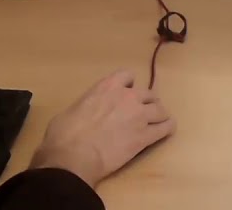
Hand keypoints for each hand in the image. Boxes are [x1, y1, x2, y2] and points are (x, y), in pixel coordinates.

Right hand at [28, 69, 174, 187]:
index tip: (125, 93)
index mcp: (107, 86)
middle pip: (148, 93)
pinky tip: (165, 131)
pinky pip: (165, 128)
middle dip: (145, 102)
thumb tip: (85, 113)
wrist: (74, 155)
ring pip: (160, 109)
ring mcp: (139, 116)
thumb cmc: (65, 132)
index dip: (128, 85)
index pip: (127, 75)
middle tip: (139, 113)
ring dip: (157, 115)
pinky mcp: (145, 137)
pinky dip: (166, 129)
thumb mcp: (73, 109)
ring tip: (154, 123)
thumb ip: (86, 105)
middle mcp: (127, 97)